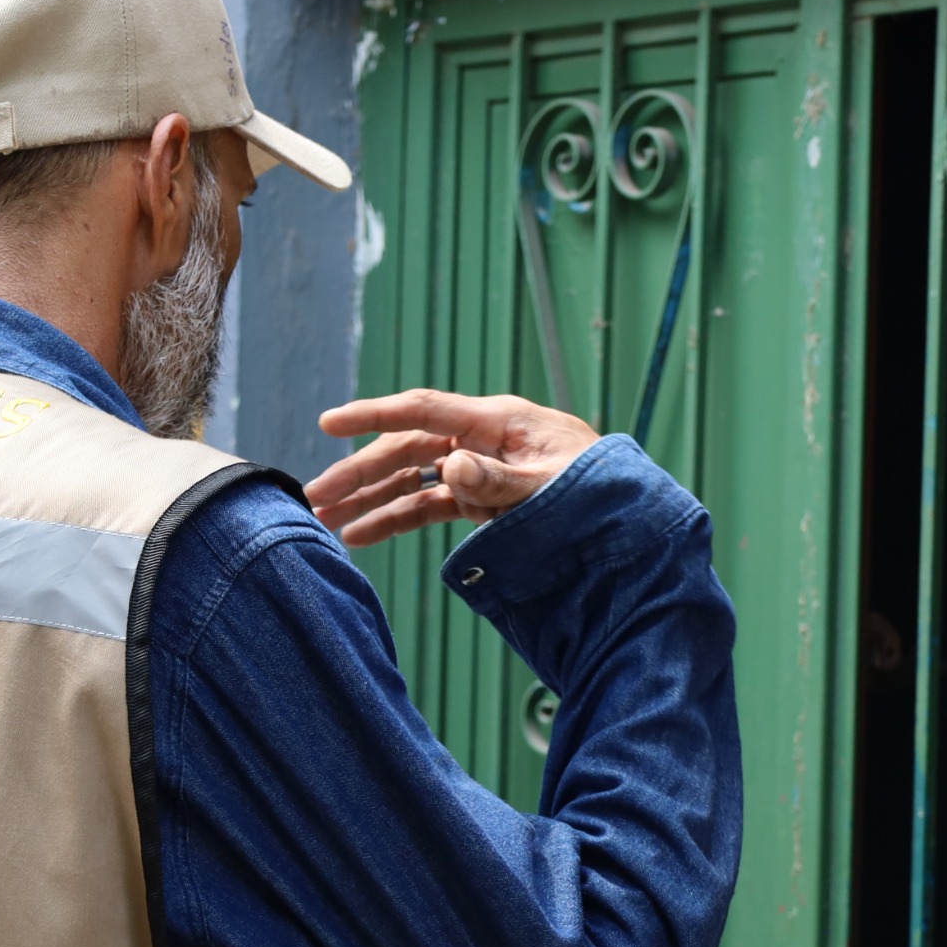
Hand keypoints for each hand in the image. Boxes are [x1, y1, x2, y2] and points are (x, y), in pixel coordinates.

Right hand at [309, 391, 598, 546]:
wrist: (631, 513)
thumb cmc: (599, 489)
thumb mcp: (552, 488)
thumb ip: (500, 481)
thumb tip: (451, 468)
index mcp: (497, 421)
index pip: (423, 411)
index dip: (373, 415)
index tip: (328, 423)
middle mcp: (480, 438)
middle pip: (406, 450)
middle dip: (358, 474)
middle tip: (315, 500)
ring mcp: (478, 467)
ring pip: (411, 480)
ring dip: (368, 500)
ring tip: (327, 523)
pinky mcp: (481, 497)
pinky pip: (429, 505)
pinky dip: (397, 520)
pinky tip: (363, 535)